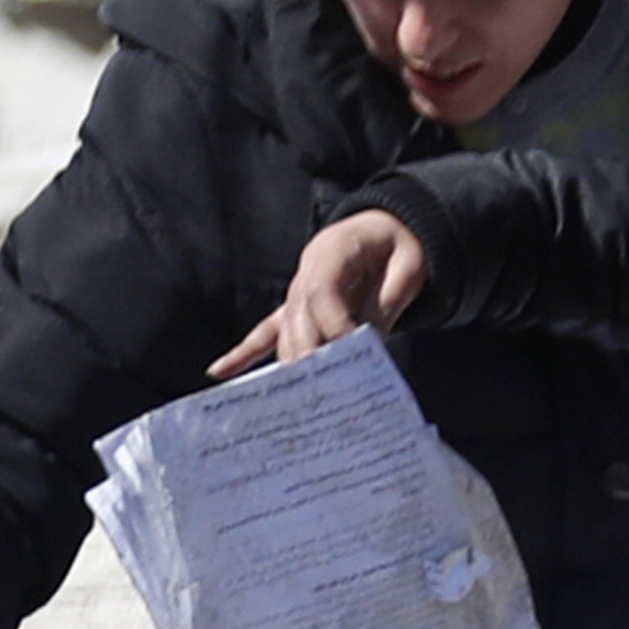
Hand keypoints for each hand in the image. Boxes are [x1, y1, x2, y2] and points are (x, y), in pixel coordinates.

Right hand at [219, 208, 430, 375]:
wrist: (384, 228)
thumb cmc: (398, 245)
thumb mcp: (409, 264)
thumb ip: (390, 299)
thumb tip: (371, 341)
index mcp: (333, 252)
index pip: (321, 292)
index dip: (334, 323)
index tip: (352, 349)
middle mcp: (306, 273)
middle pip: (296, 317)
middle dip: (308, 353)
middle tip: (324, 388)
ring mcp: (296, 292)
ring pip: (285, 332)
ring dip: (290, 363)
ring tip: (297, 400)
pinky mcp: (293, 309)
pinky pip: (265, 332)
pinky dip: (243, 353)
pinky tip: (219, 371)